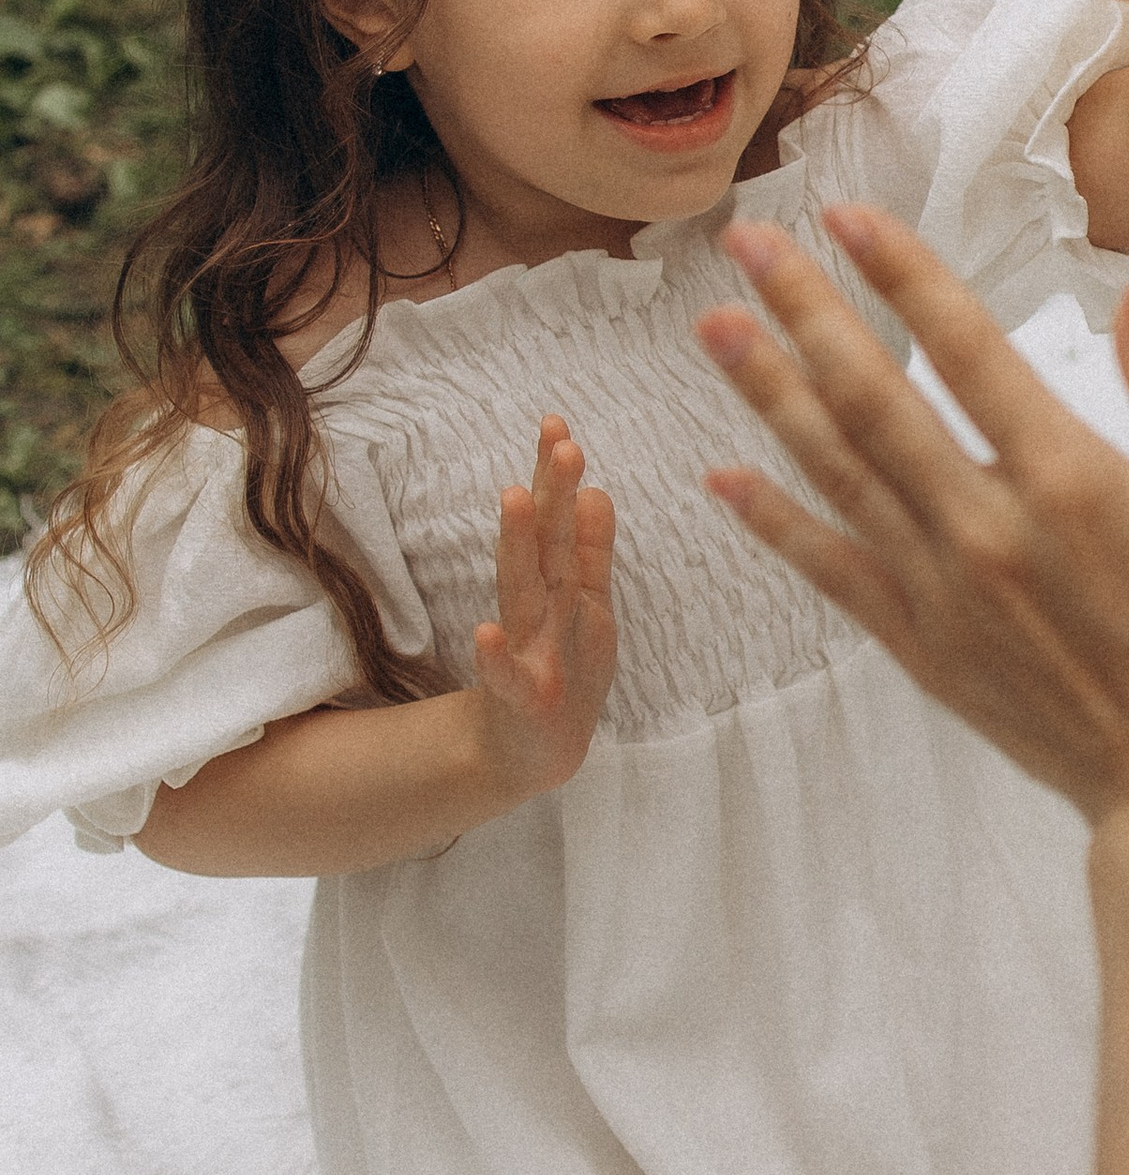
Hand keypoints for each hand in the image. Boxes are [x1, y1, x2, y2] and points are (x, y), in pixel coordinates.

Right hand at [469, 416, 618, 801]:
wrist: (534, 753)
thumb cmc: (563, 670)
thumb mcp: (585, 606)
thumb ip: (588, 553)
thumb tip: (595, 489)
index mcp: (557, 588)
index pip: (557, 521)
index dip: (557, 475)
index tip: (558, 421)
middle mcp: (537, 611)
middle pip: (542, 543)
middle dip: (549, 491)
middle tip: (558, 437)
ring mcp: (528, 653)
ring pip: (524, 593)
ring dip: (520, 546)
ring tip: (516, 496)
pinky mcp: (522, 700)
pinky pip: (508, 677)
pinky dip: (497, 658)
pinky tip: (487, 634)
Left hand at [697, 210, 1128, 832]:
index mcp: (1067, 480)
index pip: (964, 350)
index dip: (901, 275)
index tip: (846, 214)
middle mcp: (985, 527)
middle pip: (873, 398)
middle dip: (805, 312)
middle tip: (745, 244)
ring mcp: (942, 589)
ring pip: (836, 471)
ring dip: (770, 394)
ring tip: (714, 327)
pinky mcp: (922, 644)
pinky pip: (830, 569)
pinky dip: (774, 522)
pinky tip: (723, 478)